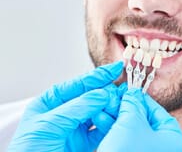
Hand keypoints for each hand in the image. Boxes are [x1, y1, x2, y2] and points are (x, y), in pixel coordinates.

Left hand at [7, 61, 123, 151]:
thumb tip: (101, 94)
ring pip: (98, 112)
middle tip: (122, 89)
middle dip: (107, 92)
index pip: (78, 84)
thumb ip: (77, 108)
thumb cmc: (28, 150)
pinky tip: (116, 119)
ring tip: (121, 103)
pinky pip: (101, 130)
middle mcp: (65, 112)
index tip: (116, 68)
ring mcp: (75, 127)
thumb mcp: (50, 124)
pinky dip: (110, 124)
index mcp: (52, 101)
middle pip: (91, 97)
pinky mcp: (84, 142)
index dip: (98, 75)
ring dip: (110, 108)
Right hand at [98, 88, 181, 151]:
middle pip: (143, 120)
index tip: (129, 91)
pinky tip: (100, 118)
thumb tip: (132, 93)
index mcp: (173, 140)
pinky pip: (124, 139)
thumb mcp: (131, 123)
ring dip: (115, 116)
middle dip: (124, 107)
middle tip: (113, 97)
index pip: (158, 112)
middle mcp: (162, 147)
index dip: (142, 99)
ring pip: (131, 130)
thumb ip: (132, 104)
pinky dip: (112, 129)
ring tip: (102, 106)